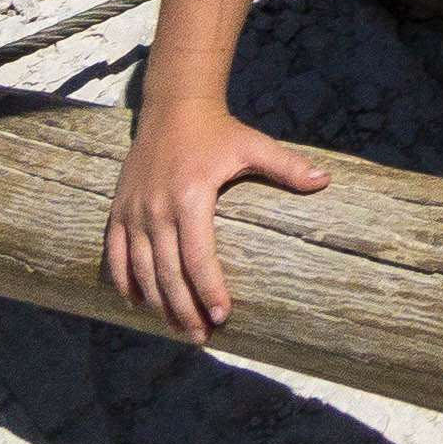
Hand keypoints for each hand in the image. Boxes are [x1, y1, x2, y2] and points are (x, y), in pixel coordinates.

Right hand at [108, 103, 330, 341]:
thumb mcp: (253, 145)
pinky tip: (140, 304)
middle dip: (185, 309)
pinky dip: (125, 282)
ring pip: (142, 270)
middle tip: (201, 337)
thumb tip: (324, 181)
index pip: (198, 256)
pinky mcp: (119, 210)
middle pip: (168, 272)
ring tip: (179, 328)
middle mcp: (157, 208)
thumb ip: (286, 166)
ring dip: (158, 304)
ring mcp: (134, 211)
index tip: (222, 316)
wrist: (173, 107)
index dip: (209, 289)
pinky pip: (117, 254)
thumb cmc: (218, 131)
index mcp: (191, 197)